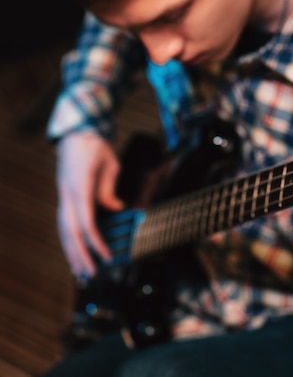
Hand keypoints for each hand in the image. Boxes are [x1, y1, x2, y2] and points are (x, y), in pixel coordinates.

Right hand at [55, 131, 123, 276]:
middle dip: (80, 255)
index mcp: (79, 186)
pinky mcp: (65, 197)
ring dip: (72, 252)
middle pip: (70, 231)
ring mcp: (63, 196)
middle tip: (91, 274)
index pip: (86, 221)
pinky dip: (70, 240)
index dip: (96, 241)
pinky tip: (76, 253)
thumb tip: (115, 208)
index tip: (107, 256)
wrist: (77, 130)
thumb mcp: (110, 164)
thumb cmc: (96, 145)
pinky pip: (66, 223)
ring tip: (81, 272)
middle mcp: (67, 194)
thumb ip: (109, 189)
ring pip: (64, 230)